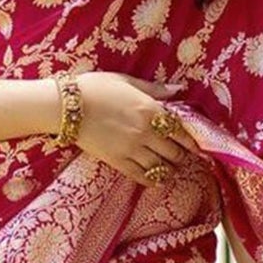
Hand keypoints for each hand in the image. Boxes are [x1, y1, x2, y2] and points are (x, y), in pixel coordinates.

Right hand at [69, 73, 197, 185]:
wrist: (65, 106)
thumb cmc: (95, 88)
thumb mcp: (126, 81)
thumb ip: (154, 89)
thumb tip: (178, 90)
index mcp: (150, 110)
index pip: (181, 131)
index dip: (192, 141)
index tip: (196, 146)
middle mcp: (145, 132)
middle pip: (175, 153)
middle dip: (182, 156)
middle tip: (185, 158)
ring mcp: (132, 149)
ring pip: (161, 167)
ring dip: (171, 170)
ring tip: (173, 169)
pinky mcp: (118, 161)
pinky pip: (142, 176)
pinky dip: (153, 180)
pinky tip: (158, 179)